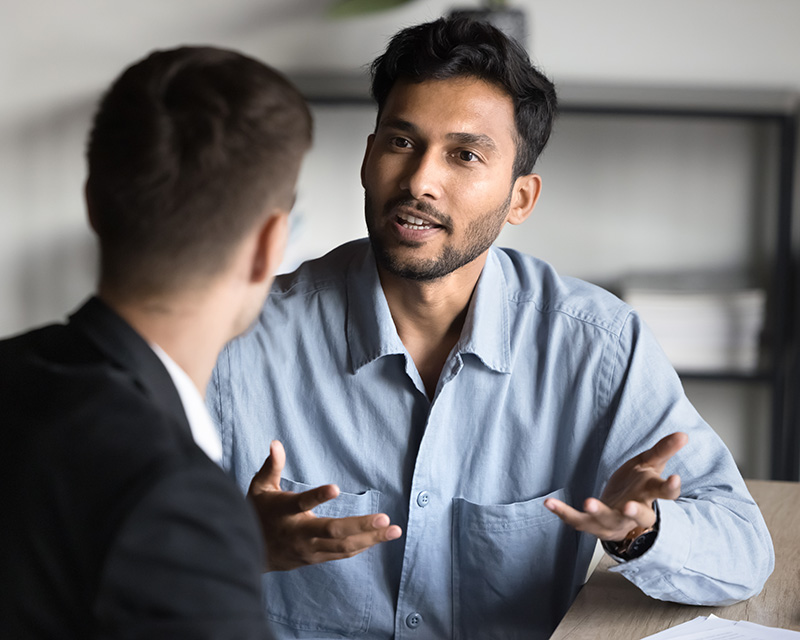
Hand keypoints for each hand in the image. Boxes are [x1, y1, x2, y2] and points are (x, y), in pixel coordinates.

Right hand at [247, 440, 402, 570]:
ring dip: (370, 539)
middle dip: (361, 526)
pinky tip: (379, 538)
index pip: (301, 503)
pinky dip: (362, 546)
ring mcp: (308, 549)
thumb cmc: (257, 514)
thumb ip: (271, 466)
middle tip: (385, 518)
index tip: (335, 487)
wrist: (247, 554)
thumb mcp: (258, 488)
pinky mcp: (315, 559)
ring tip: (394, 530)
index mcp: (284, 512)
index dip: (317, 496)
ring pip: (342, 547)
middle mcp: (298, 533)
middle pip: (332, 531)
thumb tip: (276, 443)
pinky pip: (342, 554)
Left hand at [544, 432, 686, 541]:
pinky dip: (563, 513)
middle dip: (634, 513)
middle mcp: (633, 513)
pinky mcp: (592, 524)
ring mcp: (613, 521)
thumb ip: (663, 450)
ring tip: (588, 502)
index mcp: (649, 496)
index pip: (664, 495)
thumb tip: (683, 434)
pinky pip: (577, 521)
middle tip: (628, 507)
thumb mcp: (649, 465)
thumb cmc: (638, 486)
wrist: (622, 513)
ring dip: (598, 512)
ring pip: (607, 521)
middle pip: (639, 517)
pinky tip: (549, 503)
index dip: (670, 488)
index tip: (674, 478)